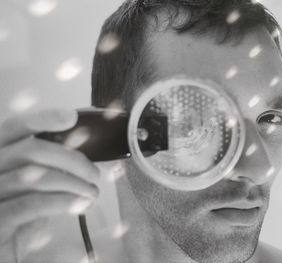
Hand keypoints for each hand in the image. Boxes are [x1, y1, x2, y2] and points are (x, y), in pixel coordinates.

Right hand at [0, 109, 99, 261]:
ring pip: (36, 176)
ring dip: (74, 183)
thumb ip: (47, 166)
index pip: (16, 127)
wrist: (1, 250)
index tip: (71, 116)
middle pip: (32, 149)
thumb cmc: (18, 212)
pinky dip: (63, 202)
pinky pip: (33, 204)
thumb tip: (81, 155)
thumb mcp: (31, 185)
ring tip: (91, 192)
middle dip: (72, 159)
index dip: (43, 118)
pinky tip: (79, 204)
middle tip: (94, 173)